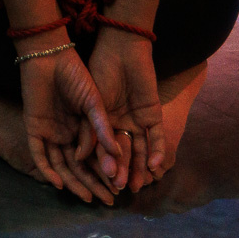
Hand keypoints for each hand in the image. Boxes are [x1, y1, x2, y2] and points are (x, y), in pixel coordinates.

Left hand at [19, 48, 125, 202]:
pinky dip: (48, 169)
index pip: (94, 156)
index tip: (118, 188)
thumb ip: (102, 129)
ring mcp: (50, 132)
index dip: (106, 173)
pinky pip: (39, 154)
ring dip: (73, 181)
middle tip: (106, 200)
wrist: (50, 57)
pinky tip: (59, 183)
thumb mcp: (94, 103)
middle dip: (92, 183)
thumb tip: (117, 154)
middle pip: (79, 165)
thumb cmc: (75, 75)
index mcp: (82, 126)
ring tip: (86, 197)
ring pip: (61, 164)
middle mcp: (66, 133)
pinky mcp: (34, 128)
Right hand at [86, 29, 168, 191]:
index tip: (105, 182)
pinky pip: (157, 138)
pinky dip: (158, 152)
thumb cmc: (100, 73)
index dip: (104, 165)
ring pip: (141, 150)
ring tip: (139, 184)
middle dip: (123, 170)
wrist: (121, 50)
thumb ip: (89, 131)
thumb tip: (80, 159)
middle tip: (122, 187)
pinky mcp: (153, 115)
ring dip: (141, 167)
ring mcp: (137, 121)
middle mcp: (119, 125)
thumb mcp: (91, 105)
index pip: (103, 150)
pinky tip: (156, 166)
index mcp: (101, 123)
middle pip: (123, 154)